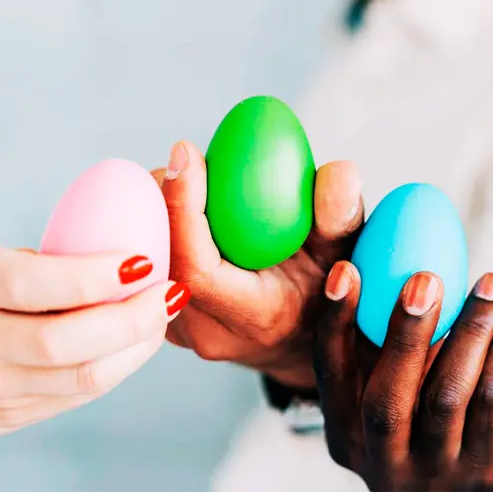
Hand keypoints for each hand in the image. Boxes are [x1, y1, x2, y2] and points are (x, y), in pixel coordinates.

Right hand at [0, 243, 184, 435]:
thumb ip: (46, 263)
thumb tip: (134, 249)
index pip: (31, 284)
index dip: (94, 276)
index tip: (143, 260)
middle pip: (64, 342)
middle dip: (133, 318)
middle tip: (170, 292)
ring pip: (81, 377)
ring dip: (137, 346)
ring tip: (162, 316)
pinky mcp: (2, 418)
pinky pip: (77, 395)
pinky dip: (117, 366)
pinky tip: (135, 342)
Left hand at [156, 141, 362, 389]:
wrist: (302, 339)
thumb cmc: (327, 291)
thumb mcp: (347, 252)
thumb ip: (343, 215)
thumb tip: (337, 172)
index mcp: (256, 318)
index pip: (196, 268)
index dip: (183, 208)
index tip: (188, 154)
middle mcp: (209, 332)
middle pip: (159, 259)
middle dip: (161, 198)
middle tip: (184, 159)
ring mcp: (182, 331)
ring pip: (146, 261)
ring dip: (156, 211)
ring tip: (186, 181)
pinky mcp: (166, 319)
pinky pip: (147, 265)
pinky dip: (158, 228)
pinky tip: (180, 206)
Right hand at [312, 263, 492, 490]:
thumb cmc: (436, 417)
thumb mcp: (399, 390)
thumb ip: (383, 344)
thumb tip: (374, 255)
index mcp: (349, 436)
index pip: (331, 377)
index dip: (334, 322)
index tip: (345, 269)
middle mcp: (385, 462)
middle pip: (386, 399)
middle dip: (404, 333)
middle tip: (426, 277)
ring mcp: (438, 472)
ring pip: (447, 396)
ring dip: (470, 331)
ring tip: (489, 284)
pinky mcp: (489, 469)